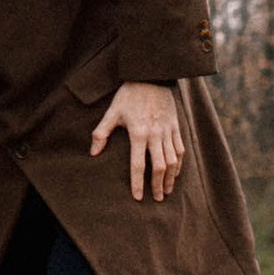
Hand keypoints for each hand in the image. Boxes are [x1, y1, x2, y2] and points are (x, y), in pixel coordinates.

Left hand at [90, 81, 183, 200]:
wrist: (151, 76)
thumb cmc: (129, 94)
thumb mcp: (112, 111)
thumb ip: (101, 133)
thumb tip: (93, 153)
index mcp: (138, 132)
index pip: (138, 164)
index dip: (138, 183)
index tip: (139, 198)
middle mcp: (155, 134)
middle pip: (159, 167)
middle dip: (157, 185)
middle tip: (156, 199)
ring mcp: (168, 131)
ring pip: (173, 161)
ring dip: (170, 178)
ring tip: (166, 191)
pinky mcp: (176, 126)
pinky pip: (180, 149)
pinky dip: (179, 164)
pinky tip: (175, 173)